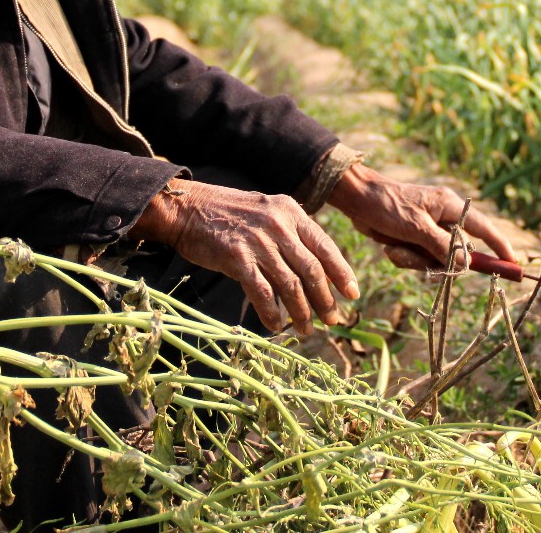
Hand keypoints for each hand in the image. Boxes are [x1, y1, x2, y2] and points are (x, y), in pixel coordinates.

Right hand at [129, 180, 359, 333]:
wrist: (187, 209)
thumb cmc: (228, 214)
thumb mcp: (266, 211)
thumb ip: (290, 233)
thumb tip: (314, 269)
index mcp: (290, 212)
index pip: (325, 246)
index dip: (342, 272)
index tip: (353, 294)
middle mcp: (278, 225)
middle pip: (312, 270)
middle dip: (326, 299)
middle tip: (333, 320)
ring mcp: (258, 241)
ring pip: (291, 285)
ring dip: (302, 312)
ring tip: (307, 330)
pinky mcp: (237, 258)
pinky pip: (262, 292)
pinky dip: (271, 313)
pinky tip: (276, 327)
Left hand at [325, 162, 517, 271]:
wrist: (355, 200)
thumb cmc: (386, 205)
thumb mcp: (415, 228)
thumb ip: (443, 246)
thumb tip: (466, 264)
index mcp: (450, 206)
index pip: (484, 228)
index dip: (499, 246)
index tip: (513, 263)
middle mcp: (444, 217)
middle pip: (456, 252)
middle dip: (436, 261)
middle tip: (416, 256)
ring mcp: (429, 229)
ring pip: (435, 259)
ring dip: (414, 260)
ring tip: (394, 247)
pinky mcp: (415, 238)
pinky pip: (419, 259)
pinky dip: (404, 258)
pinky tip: (389, 246)